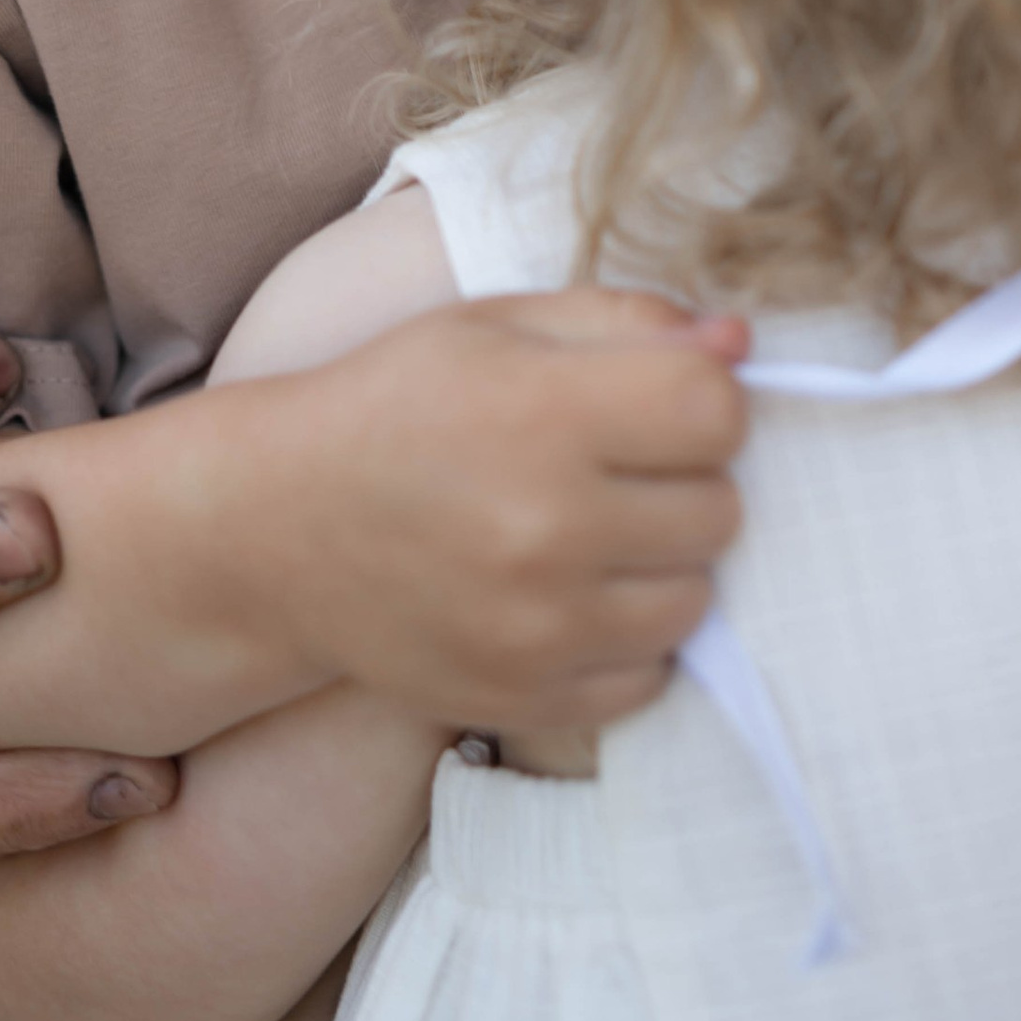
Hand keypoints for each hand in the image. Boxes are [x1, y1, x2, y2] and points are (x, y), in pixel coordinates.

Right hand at [238, 288, 749, 732]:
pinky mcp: (525, 698)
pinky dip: (626, 639)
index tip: (656, 402)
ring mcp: (537, 627)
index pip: (718, 411)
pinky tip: (569, 595)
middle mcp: (546, 528)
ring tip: (592, 533)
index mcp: (542, 414)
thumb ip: (627, 322)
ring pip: (696, 600)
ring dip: (663, 564)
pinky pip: (651, 676)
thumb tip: (741, 346)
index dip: (704, 399)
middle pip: (720, 510)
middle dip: (684, 481)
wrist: (280, 527)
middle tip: (612, 469)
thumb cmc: (399, 405)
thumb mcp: (497, 326)